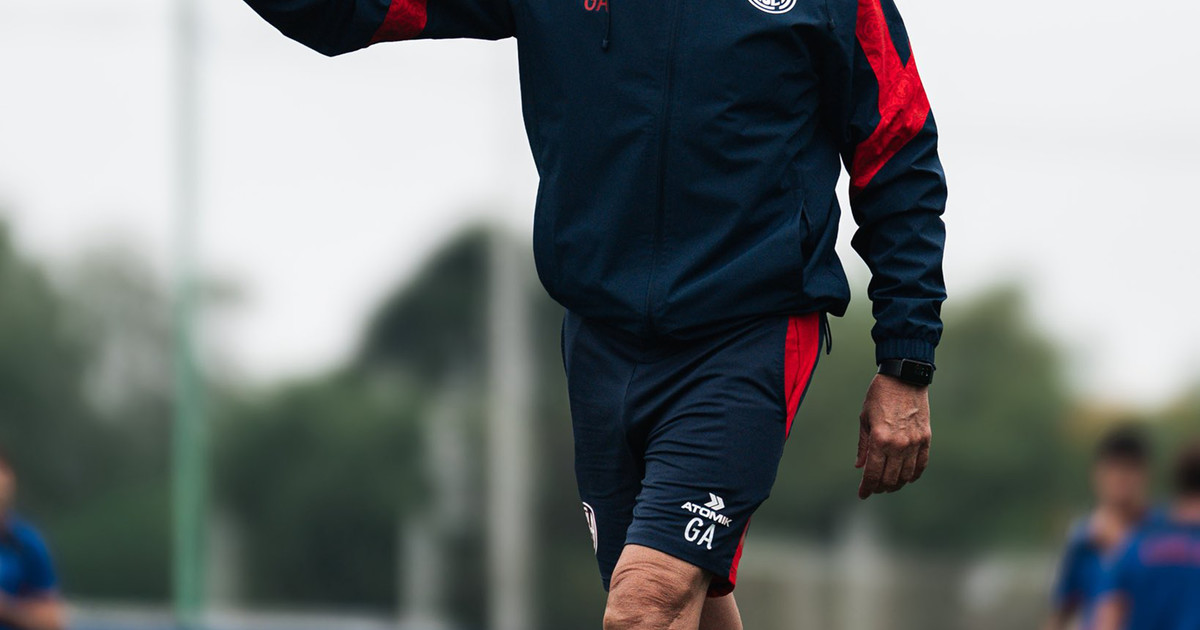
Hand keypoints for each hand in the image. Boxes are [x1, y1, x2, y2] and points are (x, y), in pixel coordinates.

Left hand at [855, 373, 931, 498]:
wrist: (904, 379)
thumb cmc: (879, 396)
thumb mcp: (864, 419)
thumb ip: (863, 446)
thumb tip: (860, 467)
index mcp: (879, 439)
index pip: (873, 474)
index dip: (867, 488)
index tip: (862, 495)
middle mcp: (898, 444)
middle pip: (889, 478)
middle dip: (880, 488)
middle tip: (874, 489)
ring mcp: (914, 443)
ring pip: (906, 475)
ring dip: (896, 484)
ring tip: (888, 485)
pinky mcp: (926, 438)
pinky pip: (921, 464)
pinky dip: (914, 475)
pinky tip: (906, 478)